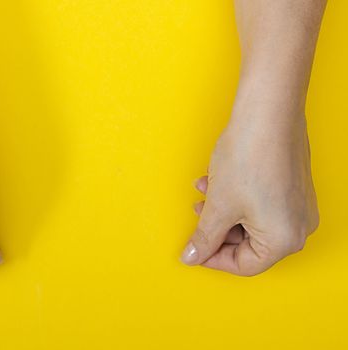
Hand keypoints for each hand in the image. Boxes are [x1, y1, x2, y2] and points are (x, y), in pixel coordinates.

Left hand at [181, 106, 318, 275]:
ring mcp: (299, 206)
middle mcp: (299, 226)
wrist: (267, 112)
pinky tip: (215, 179)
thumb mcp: (218, 206)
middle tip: (197, 216)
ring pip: (251, 221)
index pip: (244, 265)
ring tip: (204, 191)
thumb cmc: (248, 158)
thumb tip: (192, 257)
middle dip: (216, 229)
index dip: (213, 258)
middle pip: (248, 243)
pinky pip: (261, 203)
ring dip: (223, 210)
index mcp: (285, 240)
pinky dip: (236, 197)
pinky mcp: (294, 187)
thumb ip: (205, 237)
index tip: (193, 250)